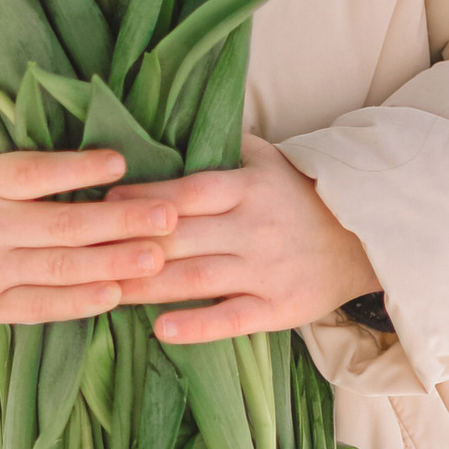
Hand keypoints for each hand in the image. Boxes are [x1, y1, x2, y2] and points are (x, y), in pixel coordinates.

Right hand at [0, 136, 173, 324]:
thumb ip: (18, 140)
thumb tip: (82, 112)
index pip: (32, 173)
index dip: (76, 169)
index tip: (121, 162)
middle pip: (59, 226)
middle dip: (118, 221)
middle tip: (168, 215)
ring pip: (58, 269)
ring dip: (113, 263)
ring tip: (158, 256)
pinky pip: (43, 306)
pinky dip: (82, 301)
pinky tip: (118, 292)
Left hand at [111, 138, 377, 344]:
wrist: (365, 240)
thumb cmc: (301, 197)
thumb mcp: (271, 159)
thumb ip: (224, 144)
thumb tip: (172, 118)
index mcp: (249, 187)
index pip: (187, 192)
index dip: (144, 198)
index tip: (102, 203)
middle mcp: (255, 228)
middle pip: (181, 237)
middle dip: (129, 246)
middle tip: (84, 253)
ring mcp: (266, 270)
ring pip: (195, 278)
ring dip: (146, 287)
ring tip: (104, 290)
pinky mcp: (278, 308)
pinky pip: (231, 319)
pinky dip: (196, 326)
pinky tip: (160, 330)